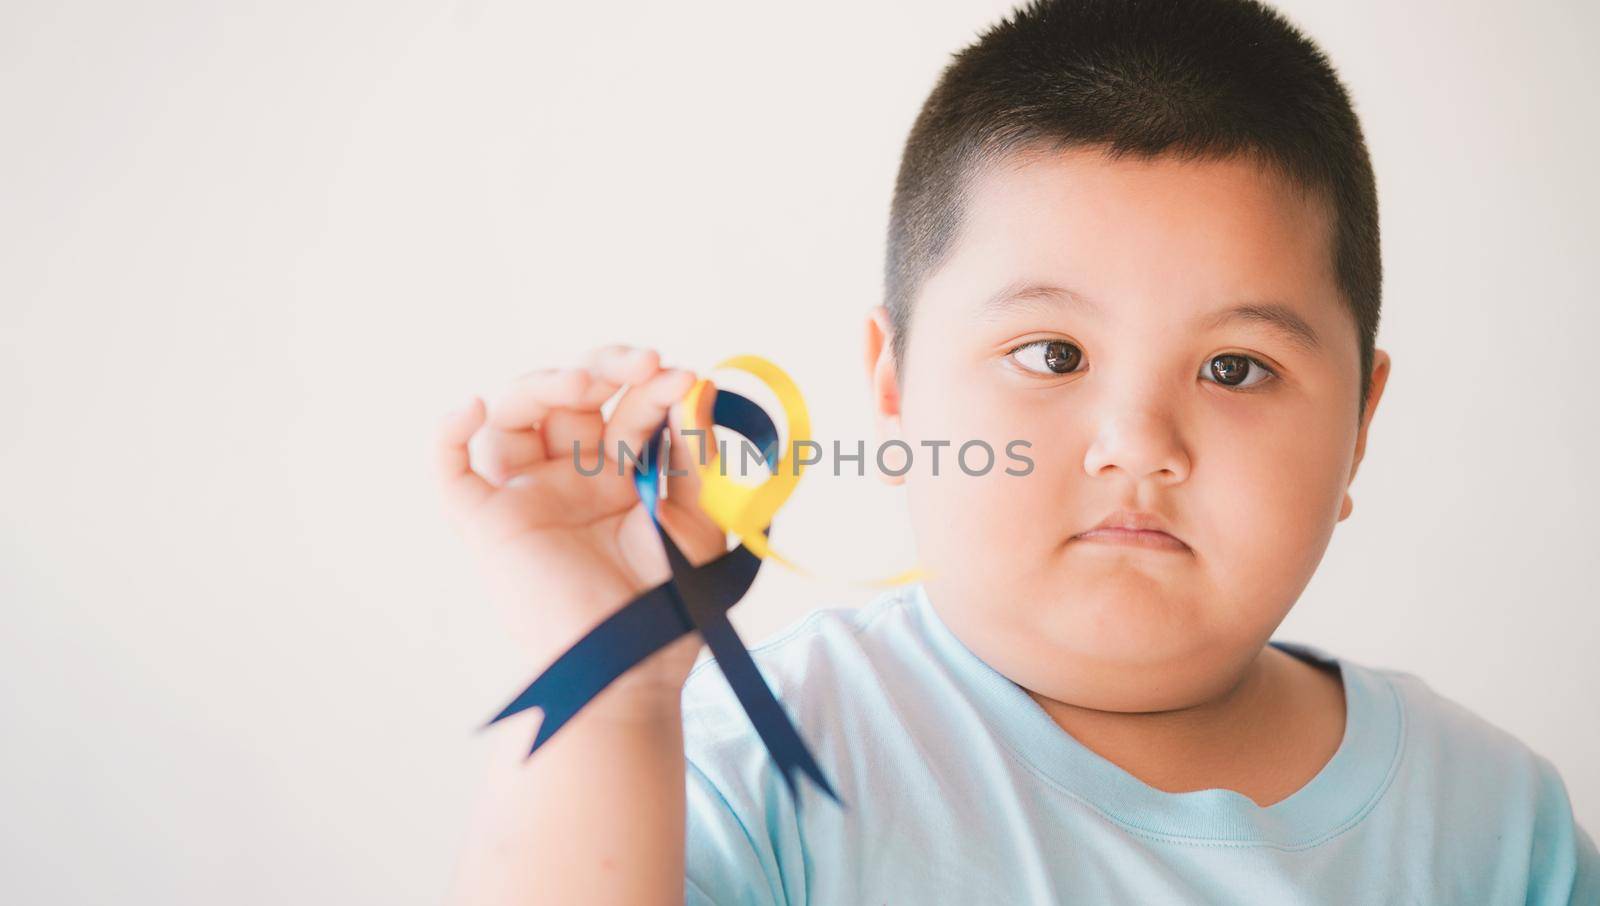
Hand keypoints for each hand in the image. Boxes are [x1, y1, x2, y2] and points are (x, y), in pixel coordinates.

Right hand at [434, 345, 726, 702]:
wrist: (636, 669)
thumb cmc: (670, 602)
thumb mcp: (699, 516)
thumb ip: (693, 453)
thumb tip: (697, 384)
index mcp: (622, 472)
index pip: (626, 405)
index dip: (652, 387)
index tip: (684, 380)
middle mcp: (571, 476)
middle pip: (568, 396)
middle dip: (604, 368)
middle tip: (643, 363)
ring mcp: (527, 494)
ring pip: (513, 415)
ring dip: (544, 384)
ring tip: (585, 384)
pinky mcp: (488, 523)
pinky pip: (451, 471)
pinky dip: (449, 433)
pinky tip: (471, 406)